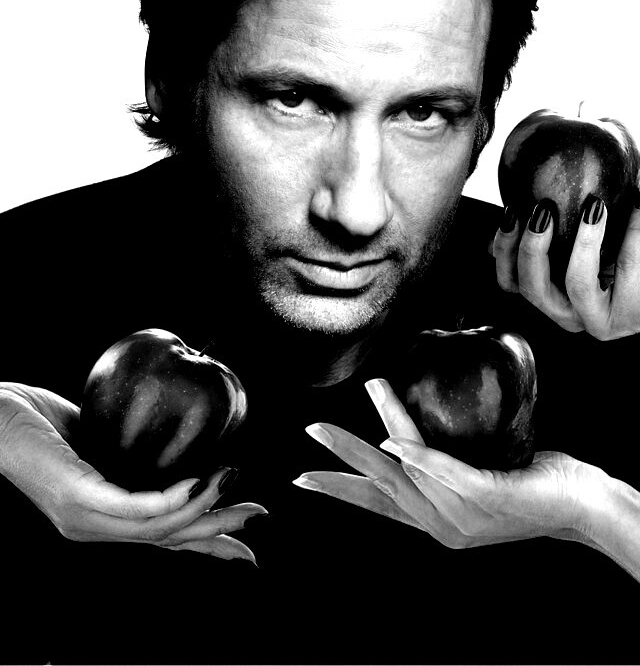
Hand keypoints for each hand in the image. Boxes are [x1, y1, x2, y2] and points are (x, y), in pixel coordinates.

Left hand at [0, 382, 266, 562]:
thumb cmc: (33, 420)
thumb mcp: (94, 435)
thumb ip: (125, 446)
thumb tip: (168, 429)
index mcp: (103, 515)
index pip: (164, 537)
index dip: (208, 542)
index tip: (247, 542)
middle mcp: (96, 527)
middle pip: (170, 540)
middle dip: (219, 531)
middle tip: (259, 516)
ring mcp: (85, 517)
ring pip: (159, 529)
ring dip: (205, 508)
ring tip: (234, 480)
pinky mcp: (77, 497)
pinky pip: (135, 508)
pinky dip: (174, 500)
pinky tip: (200, 483)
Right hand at [293, 378, 594, 548]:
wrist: (578, 505)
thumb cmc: (529, 484)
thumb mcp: (475, 479)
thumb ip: (440, 468)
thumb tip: (401, 439)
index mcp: (434, 522)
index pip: (379, 505)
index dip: (341, 489)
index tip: (304, 478)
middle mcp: (441, 524)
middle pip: (381, 487)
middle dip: (342, 459)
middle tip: (312, 431)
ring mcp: (461, 513)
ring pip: (408, 466)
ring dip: (382, 425)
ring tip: (371, 386)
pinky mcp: (483, 496)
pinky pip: (443, 472)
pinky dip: (416, 456)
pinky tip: (394, 441)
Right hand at [492, 199, 639, 338]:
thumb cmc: (612, 268)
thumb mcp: (572, 257)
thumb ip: (543, 242)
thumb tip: (513, 213)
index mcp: (550, 300)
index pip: (509, 282)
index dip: (503, 249)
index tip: (512, 215)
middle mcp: (569, 315)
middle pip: (532, 288)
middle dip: (531, 248)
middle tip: (542, 211)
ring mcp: (599, 319)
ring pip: (577, 284)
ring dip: (582, 242)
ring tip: (593, 207)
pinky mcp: (631, 313)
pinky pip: (627, 265)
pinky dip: (630, 230)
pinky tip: (633, 204)